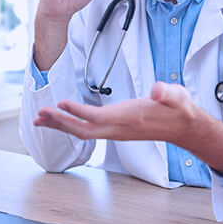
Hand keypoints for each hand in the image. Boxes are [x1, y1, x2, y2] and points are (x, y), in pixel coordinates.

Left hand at [34, 81, 222, 176]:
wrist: (183, 127)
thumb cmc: (178, 109)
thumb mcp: (177, 96)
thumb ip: (168, 93)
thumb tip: (158, 90)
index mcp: (130, 118)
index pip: (99, 117)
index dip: (78, 111)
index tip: (60, 102)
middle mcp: (119, 129)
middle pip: (83, 130)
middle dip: (60, 122)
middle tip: (39, 115)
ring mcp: (115, 132)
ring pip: (82, 133)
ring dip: (60, 126)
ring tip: (39, 120)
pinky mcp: (114, 130)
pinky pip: (87, 131)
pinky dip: (69, 125)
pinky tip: (58, 121)